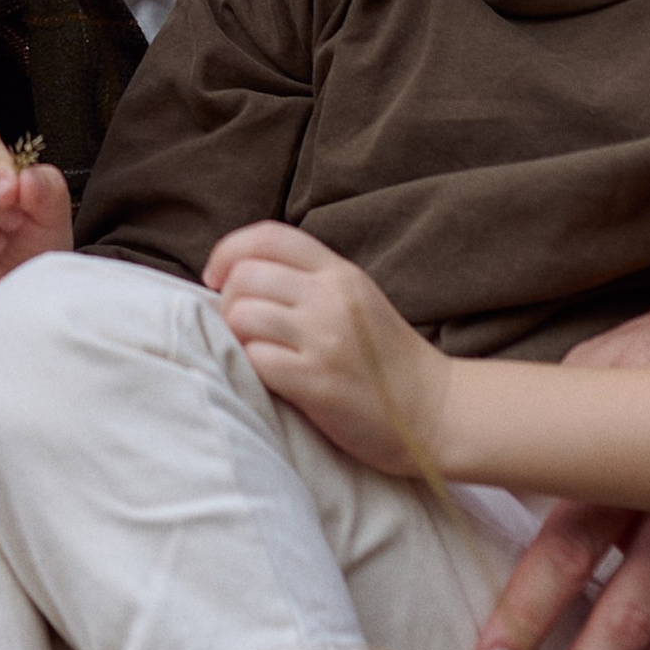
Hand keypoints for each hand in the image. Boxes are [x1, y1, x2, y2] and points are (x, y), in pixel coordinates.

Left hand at [206, 222, 456, 475]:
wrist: (435, 413)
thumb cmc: (385, 360)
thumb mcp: (355, 301)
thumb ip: (308, 282)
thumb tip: (238, 276)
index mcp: (340, 273)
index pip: (269, 236)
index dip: (229, 250)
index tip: (215, 276)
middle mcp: (332, 298)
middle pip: (246, 276)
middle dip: (227, 300)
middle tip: (237, 327)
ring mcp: (325, 339)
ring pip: (243, 315)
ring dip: (235, 336)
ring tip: (253, 352)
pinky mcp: (317, 382)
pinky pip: (256, 360)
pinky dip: (250, 367)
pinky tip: (267, 378)